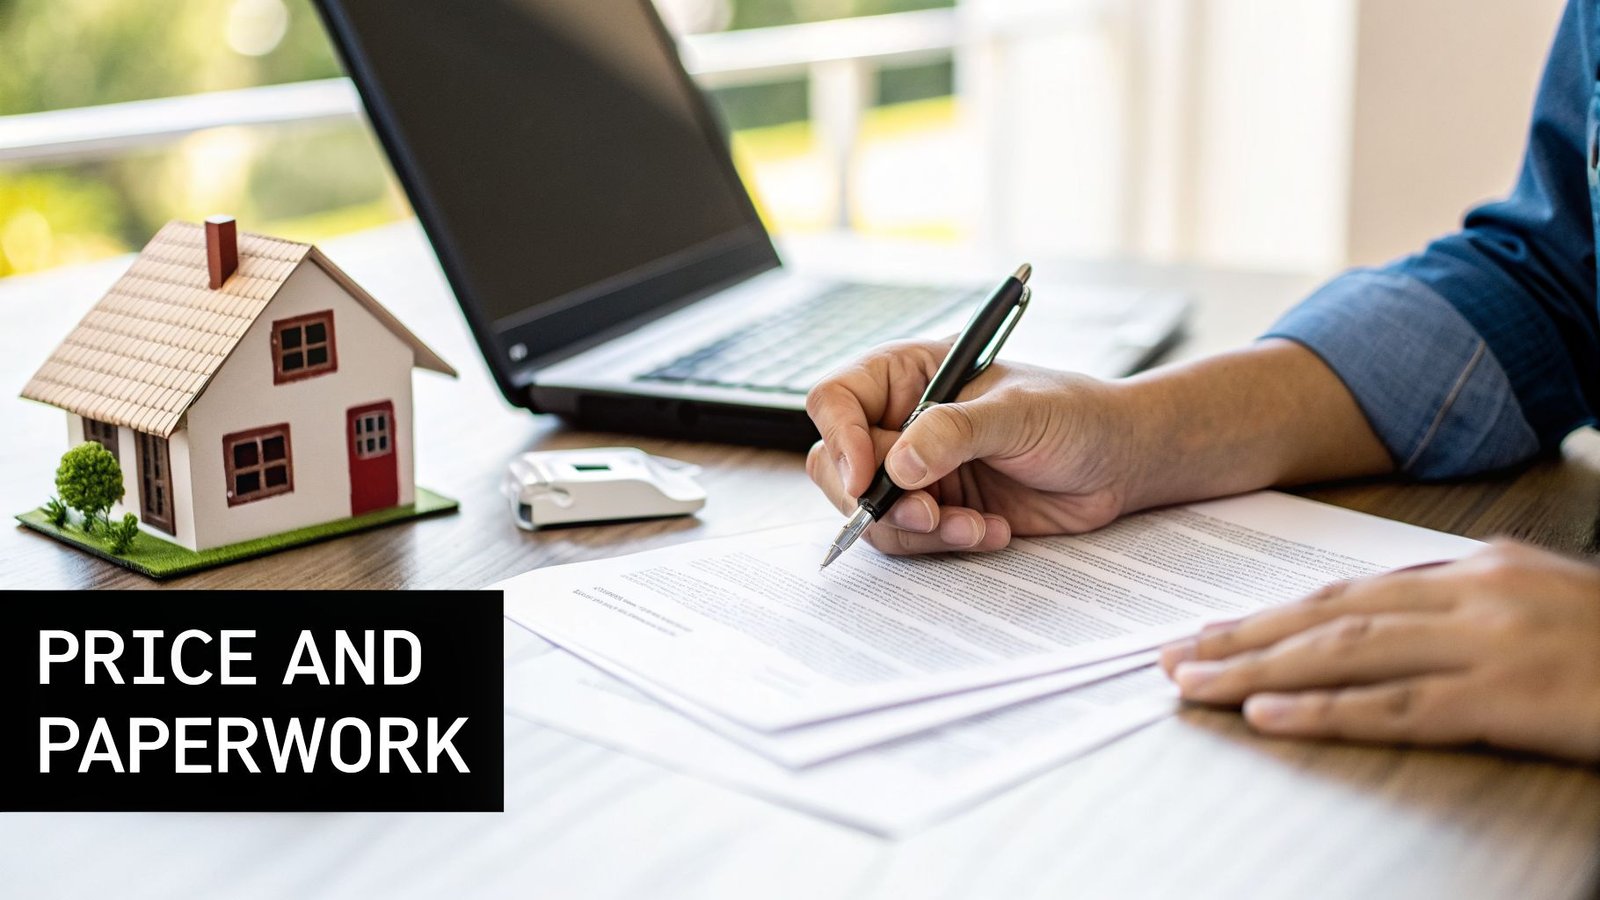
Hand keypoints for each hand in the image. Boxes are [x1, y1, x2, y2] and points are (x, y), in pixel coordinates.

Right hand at [805, 339, 1135, 554]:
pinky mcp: (937, 510)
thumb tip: (898, 466)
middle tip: (930, 513)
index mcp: (907, 375)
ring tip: (973, 525)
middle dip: (879, 500)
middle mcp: (900, 422)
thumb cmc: (1074, 414)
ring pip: (870, 512)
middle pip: (839, 466)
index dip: (841, 439)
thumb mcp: (1018, 413)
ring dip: (918, 529)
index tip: (866, 479)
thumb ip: (955, 433)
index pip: (837, 400)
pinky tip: (991, 531)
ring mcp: (915, 470)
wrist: (1117, 463)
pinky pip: (910, 538)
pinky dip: (945, 543)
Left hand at [1159, 540, 1599, 762]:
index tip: (1210, 629)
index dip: (1272, 612)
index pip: (1349, 590)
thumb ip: (1460, 604)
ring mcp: (1491, 643)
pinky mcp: (1509, 698)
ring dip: (1259, 672)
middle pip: (1330, 615)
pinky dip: (1324, 712)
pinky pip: (1396, 708)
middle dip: (1242, 637)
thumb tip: (1377, 615)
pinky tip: (1269, 717)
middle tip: (1172, 656)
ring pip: (1345, 654)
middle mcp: (1473, 594)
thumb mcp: (1539, 601)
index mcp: (1477, 568)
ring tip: (1194, 685)